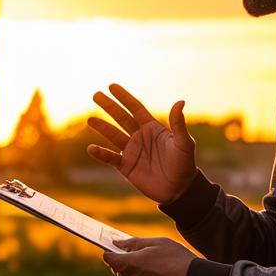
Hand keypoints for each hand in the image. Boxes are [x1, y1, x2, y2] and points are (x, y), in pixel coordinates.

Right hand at [87, 84, 197, 203]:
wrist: (179, 189)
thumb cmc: (184, 164)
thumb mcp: (184, 143)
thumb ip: (179, 124)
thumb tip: (180, 102)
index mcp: (153, 128)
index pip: (136, 108)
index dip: (124, 97)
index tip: (112, 86)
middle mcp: (140, 137)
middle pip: (121, 118)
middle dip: (109, 106)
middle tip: (96, 95)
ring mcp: (132, 151)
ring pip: (113, 135)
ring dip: (102, 127)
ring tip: (90, 119)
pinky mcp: (127, 166)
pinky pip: (111, 158)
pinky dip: (101, 153)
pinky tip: (91, 148)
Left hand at [103, 236, 195, 275]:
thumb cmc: (178, 260)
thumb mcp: (158, 243)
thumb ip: (133, 243)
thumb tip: (116, 243)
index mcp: (129, 264)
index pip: (109, 258)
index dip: (113, 253)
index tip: (120, 252)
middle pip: (121, 272)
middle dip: (131, 266)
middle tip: (152, 262)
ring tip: (161, 274)